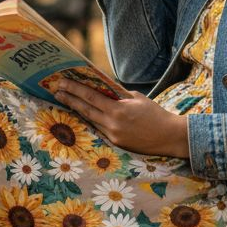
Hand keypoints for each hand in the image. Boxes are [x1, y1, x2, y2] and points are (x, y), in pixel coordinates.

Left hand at [54, 80, 189, 157]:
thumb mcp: (137, 98)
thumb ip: (118, 95)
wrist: (169, 137)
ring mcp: (113, 135)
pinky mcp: (116, 143)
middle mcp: (112, 124)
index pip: (91, 97)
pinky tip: (83, 113)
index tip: (62, 82)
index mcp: (118, 110)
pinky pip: (99, 129)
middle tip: (56, 90)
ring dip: (77, 109)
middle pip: (85, 109)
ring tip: (65, 100)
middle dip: (70, 99)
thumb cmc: (155, 114)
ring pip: (90, 120)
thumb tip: (103, 89)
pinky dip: (91, 119)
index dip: (75, 89)